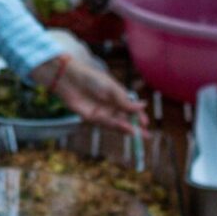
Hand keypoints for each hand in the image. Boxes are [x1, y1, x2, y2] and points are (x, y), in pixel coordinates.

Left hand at [31, 52, 145, 133]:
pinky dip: (115, 127)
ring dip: (126, 128)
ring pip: (116, 123)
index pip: (131, 109)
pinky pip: (105, 124)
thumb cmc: (92, 79)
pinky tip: (124, 128)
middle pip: (125, 119)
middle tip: (146, 136)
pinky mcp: (92, 118)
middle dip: (135, 127)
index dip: (139, 116)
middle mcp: (111, 105)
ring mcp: (102, 112)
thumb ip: (125, 100)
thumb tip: (143, 105)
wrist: (71, 80)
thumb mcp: (112, 89)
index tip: (146, 123)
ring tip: (135, 132)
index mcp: (118, 96)